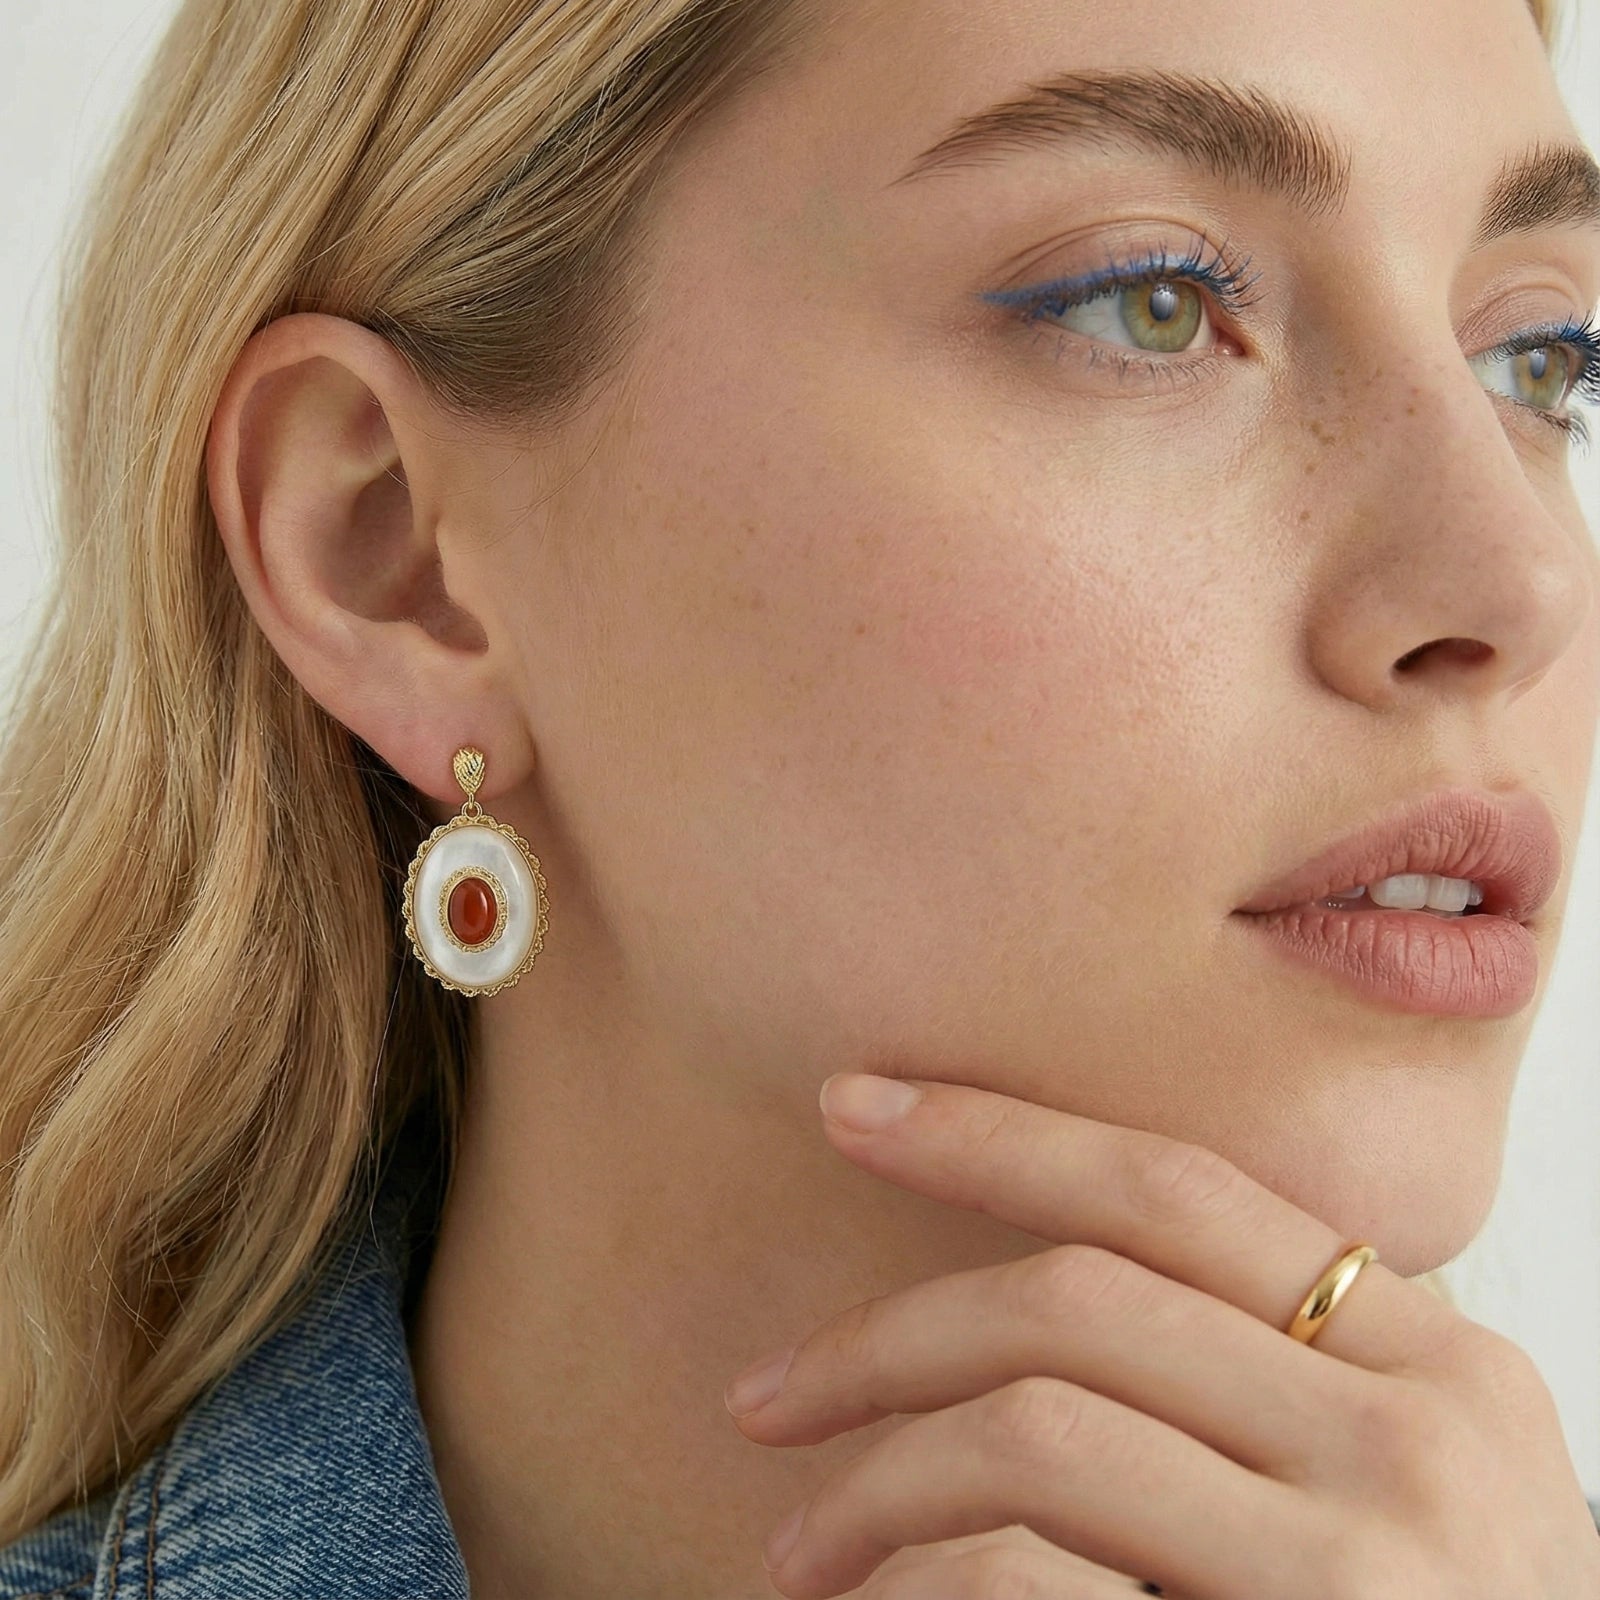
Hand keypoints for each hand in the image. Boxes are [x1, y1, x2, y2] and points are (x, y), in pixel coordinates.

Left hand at [723, 1071, 1599, 1598]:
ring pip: (1035, 1424)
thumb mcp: (1401, 1504)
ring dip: (878, 1479)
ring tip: (801, 1547)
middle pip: (1079, 1296)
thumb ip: (1278, 1388)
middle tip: (761, 1394)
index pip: (1175, 1189)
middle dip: (884, 1335)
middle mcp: (1423, 1436)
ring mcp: (1374, 1562)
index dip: (997, 1132)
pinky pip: (1034, 1575)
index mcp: (1438, 1365)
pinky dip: (924, 1579)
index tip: (854, 1107)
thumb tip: (1036, 1309)